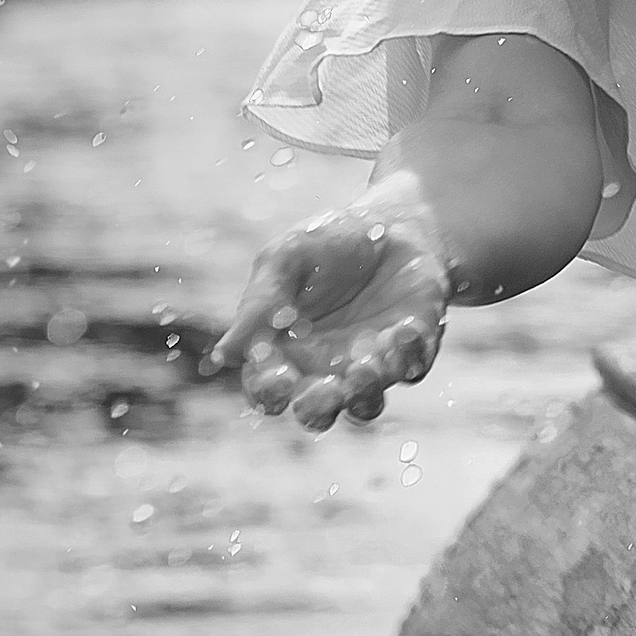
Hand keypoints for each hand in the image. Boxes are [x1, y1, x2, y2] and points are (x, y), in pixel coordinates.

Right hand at [211, 207, 451, 430]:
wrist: (393, 222)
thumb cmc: (328, 242)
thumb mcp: (286, 260)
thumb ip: (259, 305)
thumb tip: (224, 355)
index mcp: (283, 351)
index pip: (266, 389)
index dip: (268, 392)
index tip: (278, 376)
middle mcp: (324, 368)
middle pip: (315, 412)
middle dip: (318, 409)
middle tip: (326, 389)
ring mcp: (370, 365)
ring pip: (365, 405)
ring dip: (365, 393)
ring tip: (366, 367)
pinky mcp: (412, 351)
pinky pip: (411, 367)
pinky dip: (409, 354)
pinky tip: (403, 329)